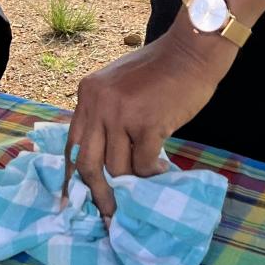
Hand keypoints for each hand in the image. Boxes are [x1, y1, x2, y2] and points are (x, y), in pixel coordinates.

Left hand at [63, 23, 232, 219]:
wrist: (192, 51)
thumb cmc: (160, 69)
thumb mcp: (119, 84)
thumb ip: (105, 112)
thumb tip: (103, 158)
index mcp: (88, 93)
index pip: (72, 143)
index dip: (72, 175)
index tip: (74, 199)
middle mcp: (99, 103)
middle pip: (88, 163)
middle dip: (98, 193)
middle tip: (109, 213)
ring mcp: (122, 113)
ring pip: (117, 168)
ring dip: (132, 182)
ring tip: (146, 180)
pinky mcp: (148, 123)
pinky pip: (144, 163)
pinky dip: (153, 172)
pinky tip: (163, 169)